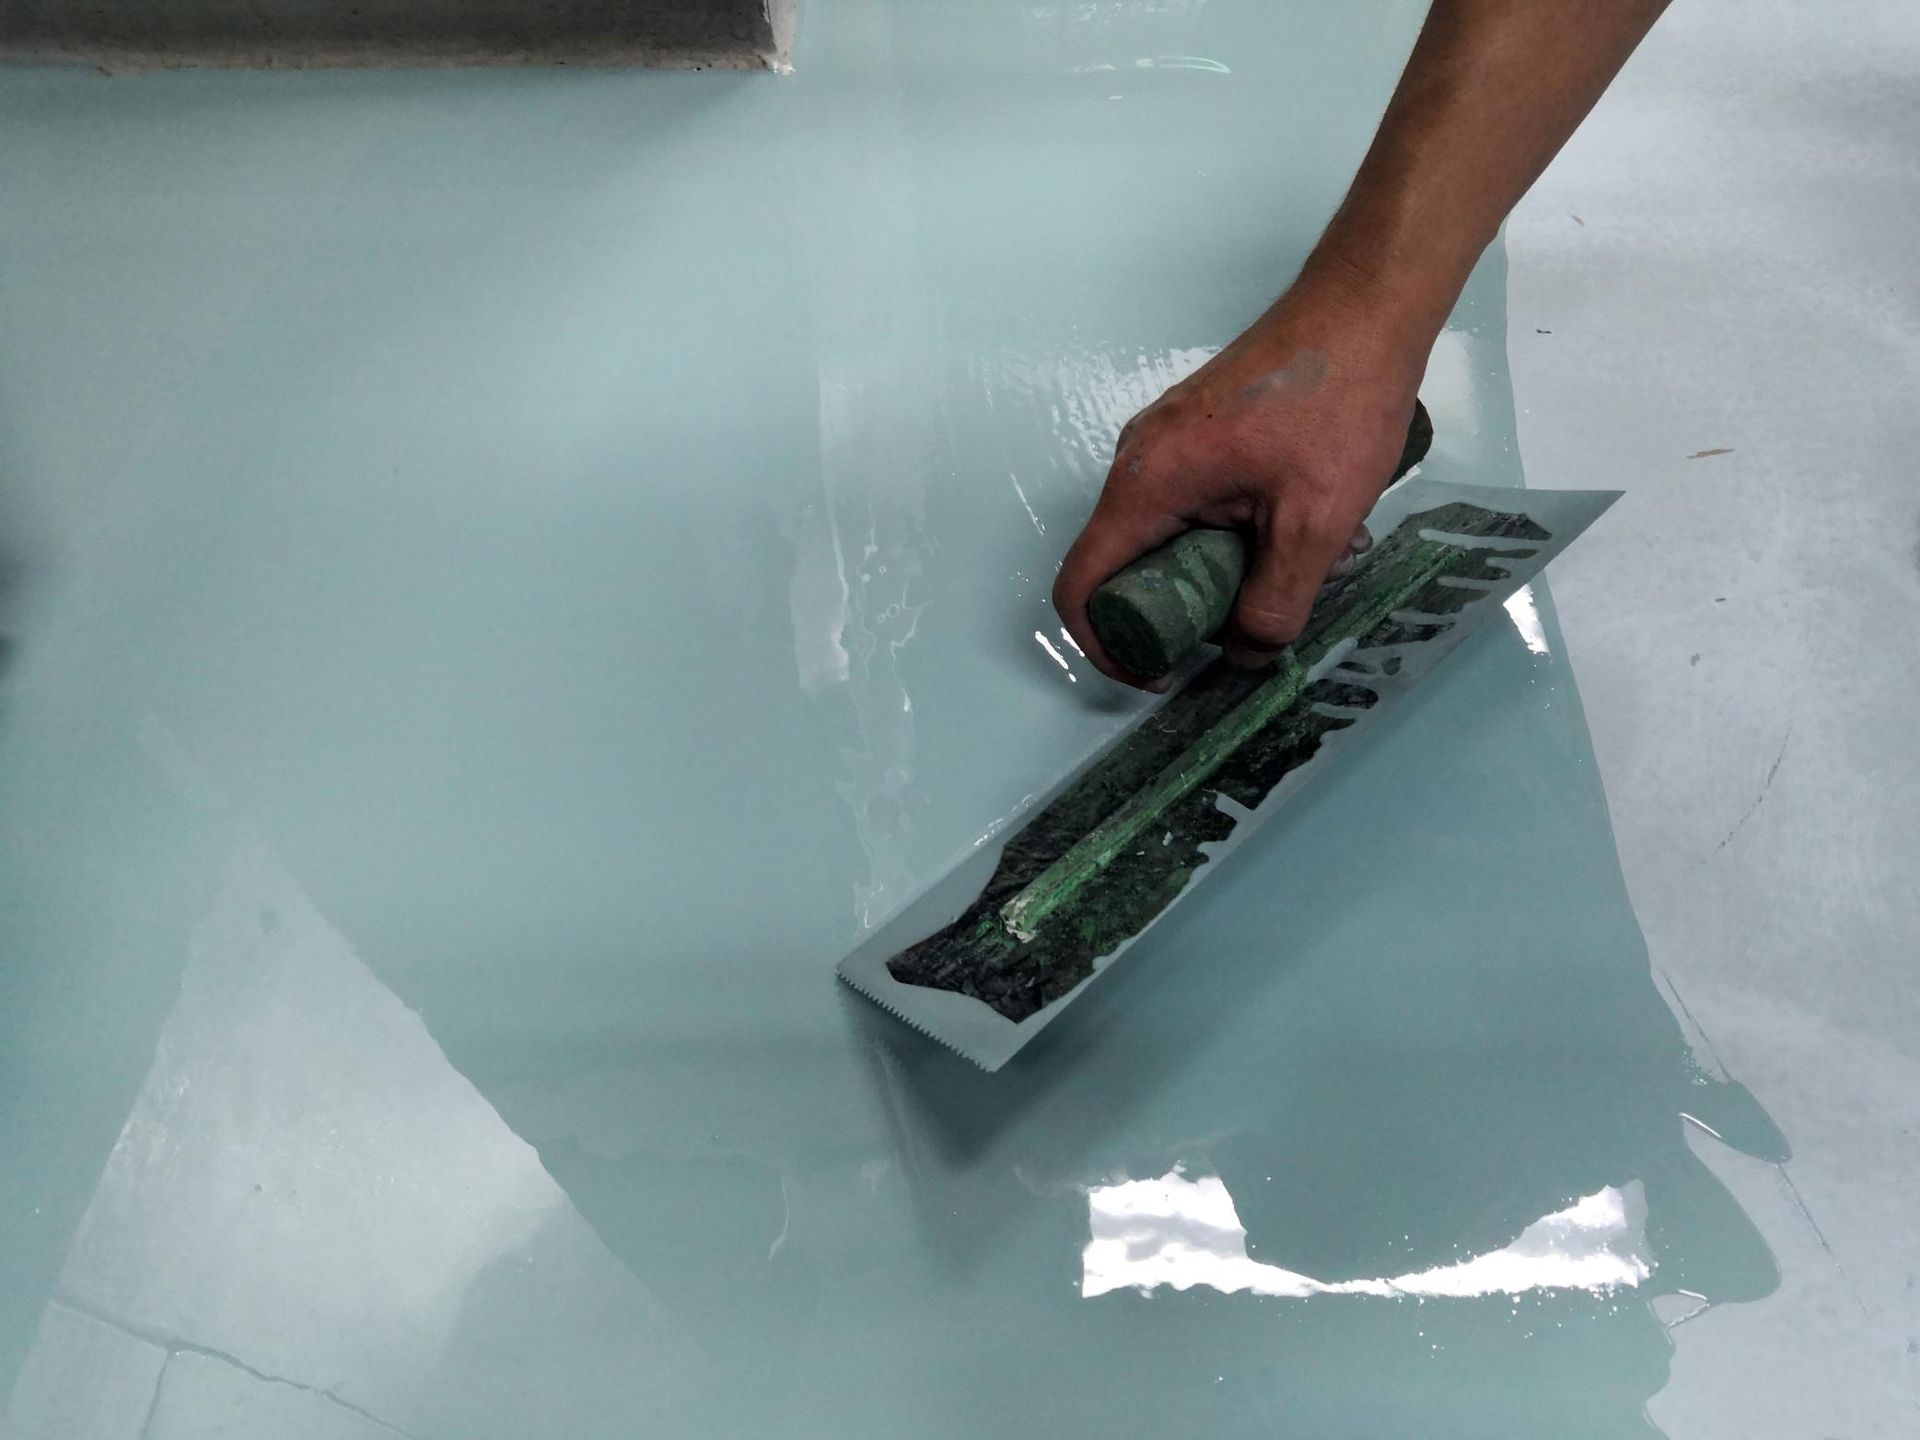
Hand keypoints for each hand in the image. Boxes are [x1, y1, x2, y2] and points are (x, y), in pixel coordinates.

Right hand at [1053, 278, 1430, 687]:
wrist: (1365, 305)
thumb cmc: (1337, 401)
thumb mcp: (1314, 523)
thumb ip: (1274, 602)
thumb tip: (1244, 653)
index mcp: (1146, 484)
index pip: (1081, 585)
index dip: (1105, 645)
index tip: (1159, 671)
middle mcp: (1138, 461)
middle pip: (1121, 566)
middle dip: (1175, 611)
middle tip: (1243, 625)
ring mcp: (1164, 441)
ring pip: (1163, 535)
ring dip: (1212, 571)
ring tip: (1286, 572)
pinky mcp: (1195, 431)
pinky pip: (1188, 503)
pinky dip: (1226, 534)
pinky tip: (1293, 530)